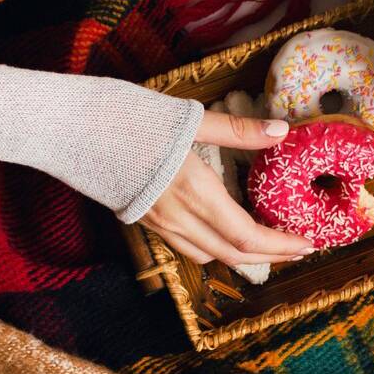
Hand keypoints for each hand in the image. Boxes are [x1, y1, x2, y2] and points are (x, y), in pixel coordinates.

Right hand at [142, 112, 313, 265]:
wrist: (65, 128)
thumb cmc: (126, 116)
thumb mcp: (189, 117)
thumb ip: (237, 130)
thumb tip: (282, 131)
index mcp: (195, 192)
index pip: (248, 236)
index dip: (282, 246)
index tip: (308, 244)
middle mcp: (178, 218)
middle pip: (234, 255)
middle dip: (272, 257)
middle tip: (298, 250)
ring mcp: (157, 223)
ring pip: (208, 256)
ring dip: (243, 256)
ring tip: (268, 245)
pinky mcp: (142, 220)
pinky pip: (186, 246)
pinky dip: (214, 248)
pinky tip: (224, 231)